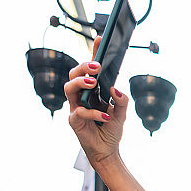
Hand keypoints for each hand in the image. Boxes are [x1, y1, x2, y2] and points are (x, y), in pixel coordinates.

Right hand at [64, 36, 128, 168]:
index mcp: (92, 90)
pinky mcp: (74, 121)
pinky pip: (79, 112)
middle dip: (84, 66)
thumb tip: (116, 88)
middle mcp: (81, 96)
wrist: (107, 151)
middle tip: (97, 66)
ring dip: (80, 82)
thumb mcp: (122, 113)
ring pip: (68, 88)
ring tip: (94, 83)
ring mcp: (75, 107)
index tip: (101, 39)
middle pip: (73, 73)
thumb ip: (122, 100)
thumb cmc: (111, 130)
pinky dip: (93, 113)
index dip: (94, 53)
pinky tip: (106, 117)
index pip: (90, 68)